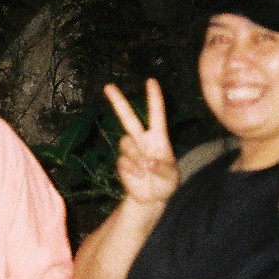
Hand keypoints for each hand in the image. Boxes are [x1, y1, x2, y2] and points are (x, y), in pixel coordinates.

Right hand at [104, 79, 178, 207]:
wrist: (152, 198)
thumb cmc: (166, 183)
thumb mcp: (171, 176)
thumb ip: (162, 168)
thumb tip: (148, 162)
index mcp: (158, 137)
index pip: (156, 114)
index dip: (154, 97)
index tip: (150, 81)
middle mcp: (142, 140)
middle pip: (128, 117)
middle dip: (118, 101)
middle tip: (107, 86)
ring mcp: (130, 151)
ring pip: (126, 143)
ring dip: (136, 157)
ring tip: (145, 170)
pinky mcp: (122, 163)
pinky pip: (124, 161)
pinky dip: (132, 170)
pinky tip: (139, 177)